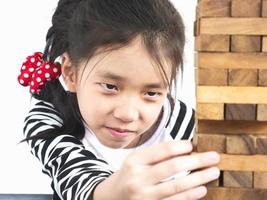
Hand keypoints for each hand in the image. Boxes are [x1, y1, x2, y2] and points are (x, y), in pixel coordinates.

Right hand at [93, 141, 219, 199]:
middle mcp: (138, 178)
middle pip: (173, 167)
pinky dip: (190, 195)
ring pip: (176, 186)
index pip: (162, 150)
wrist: (113, 196)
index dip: (181, 146)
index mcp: (134, 161)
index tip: (193, 145)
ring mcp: (144, 196)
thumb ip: (157, 155)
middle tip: (214, 157)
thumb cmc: (130, 174)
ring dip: (198, 178)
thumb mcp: (137, 160)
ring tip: (213, 172)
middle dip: (197, 161)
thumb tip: (187, 149)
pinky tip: (201, 189)